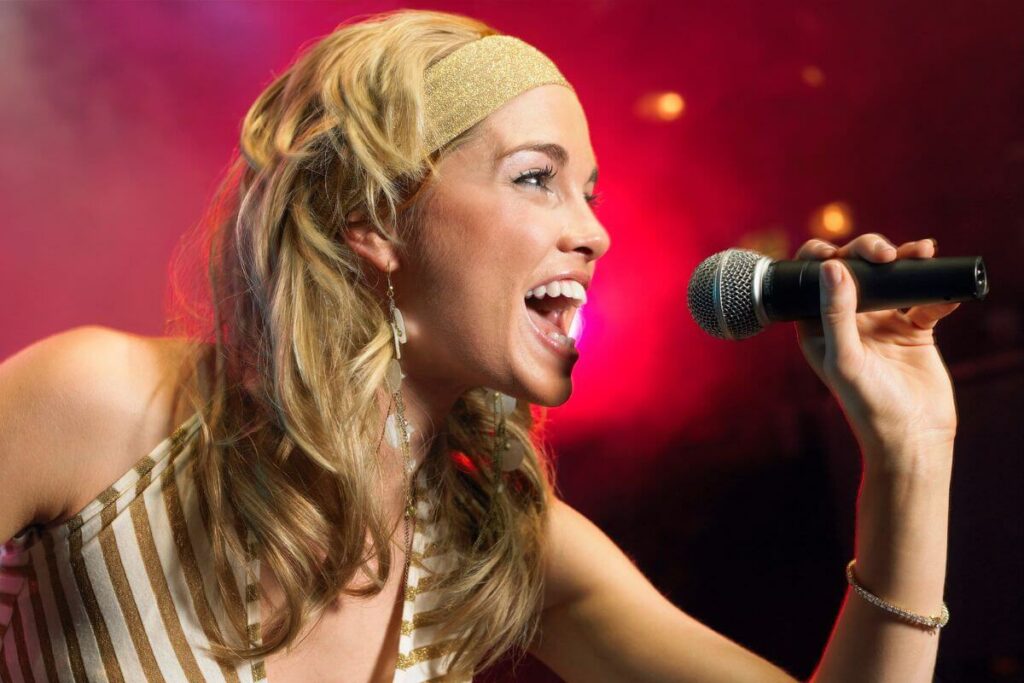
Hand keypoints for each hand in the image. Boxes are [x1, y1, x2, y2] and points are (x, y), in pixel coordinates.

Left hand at [794, 234, 959, 463]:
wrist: (912, 437)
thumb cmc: (868, 406)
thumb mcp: (845, 358)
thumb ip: (836, 314)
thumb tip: (831, 267)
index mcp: (818, 327)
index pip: (813, 281)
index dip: (819, 257)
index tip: (834, 250)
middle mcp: (847, 321)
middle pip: (853, 270)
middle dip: (867, 251)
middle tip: (885, 253)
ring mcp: (881, 323)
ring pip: (889, 278)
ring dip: (904, 260)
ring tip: (919, 251)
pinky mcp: (913, 330)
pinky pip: (924, 299)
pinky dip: (935, 289)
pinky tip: (945, 290)